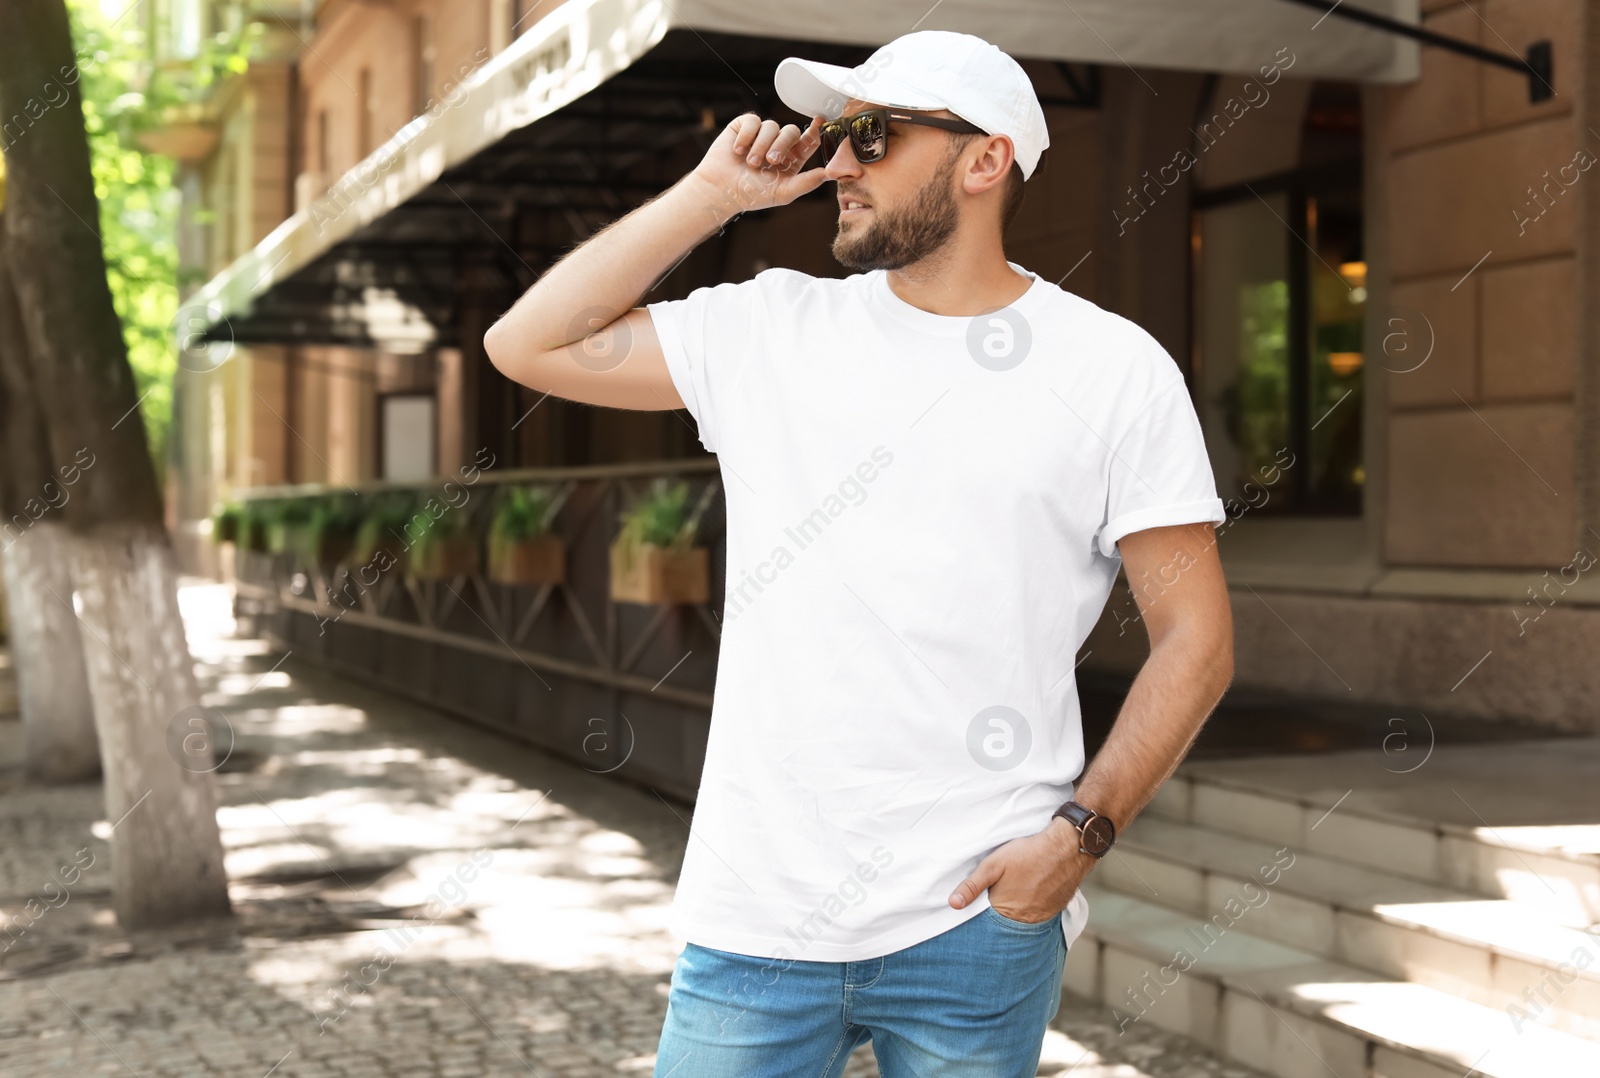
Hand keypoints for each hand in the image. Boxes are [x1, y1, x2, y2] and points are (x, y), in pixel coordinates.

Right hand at [687, 113, 828, 221]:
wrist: (721, 190)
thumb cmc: (751, 194)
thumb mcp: (783, 192)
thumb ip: (807, 182)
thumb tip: (830, 173)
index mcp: (791, 159)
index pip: (808, 140)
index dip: (816, 129)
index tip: (821, 121)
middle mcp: (778, 144)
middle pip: (791, 131)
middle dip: (782, 145)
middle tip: (771, 161)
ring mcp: (761, 134)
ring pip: (771, 126)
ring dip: (761, 146)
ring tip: (750, 163)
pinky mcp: (744, 127)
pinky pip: (753, 121)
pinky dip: (746, 136)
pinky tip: (738, 151)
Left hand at [948, 817, 1094, 923]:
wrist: (1067, 848)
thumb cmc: (1028, 854)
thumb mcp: (993, 865)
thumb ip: (972, 886)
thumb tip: (954, 904)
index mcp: (1005, 911)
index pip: (987, 920)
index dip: (982, 909)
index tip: (981, 900)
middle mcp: (1025, 920)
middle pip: (1005, 921)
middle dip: (998, 910)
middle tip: (1002, 890)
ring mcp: (1042, 917)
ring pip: (1022, 918)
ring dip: (1017, 908)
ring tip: (1017, 889)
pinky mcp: (1055, 911)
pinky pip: (1038, 915)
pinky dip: (1032, 906)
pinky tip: (1031, 891)